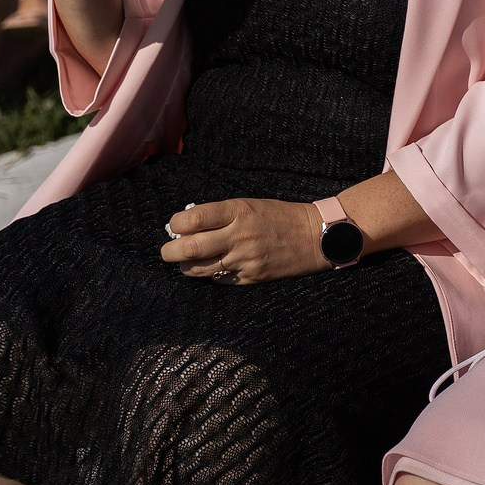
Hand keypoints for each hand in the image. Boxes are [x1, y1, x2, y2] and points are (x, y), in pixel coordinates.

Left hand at [161, 198, 329, 282]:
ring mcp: (245, 259)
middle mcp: (240, 236)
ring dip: (186, 266)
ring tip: (189, 261)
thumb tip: (186, 227)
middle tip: (168, 252)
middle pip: (190, 248)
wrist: (316, 236)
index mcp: (239, 211)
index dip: (176, 225)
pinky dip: (211, 274)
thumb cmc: (280, 216)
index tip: (176, 227)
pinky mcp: (251, 277)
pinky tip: (216, 266)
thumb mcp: (250, 205)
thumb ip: (220, 215)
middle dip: (170, 252)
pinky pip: (218, 280)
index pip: (193, 219)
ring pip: (199, 269)